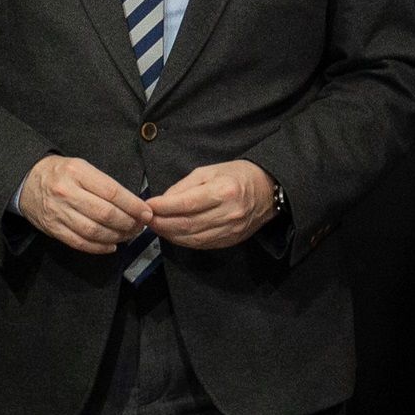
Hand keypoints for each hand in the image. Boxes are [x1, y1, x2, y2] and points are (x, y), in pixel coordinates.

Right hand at [15, 154, 148, 254]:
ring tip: (128, 235)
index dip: (133, 205)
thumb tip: (133, 204)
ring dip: (116, 237)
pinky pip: (79, 243)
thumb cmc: (61, 173)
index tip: (147, 213)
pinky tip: (112, 246)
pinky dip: (99, 247)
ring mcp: (59, 212)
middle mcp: (67, 193)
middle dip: (128, 223)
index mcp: (78, 173)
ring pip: (94, 231)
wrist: (26, 181)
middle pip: (105, 214)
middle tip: (139, 226)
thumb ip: (104, 184)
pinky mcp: (53, 229)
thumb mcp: (82, 167)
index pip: (112, 192)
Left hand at [145, 158, 275, 251]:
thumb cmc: (238, 175)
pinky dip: (183, 240)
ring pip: (192, 238)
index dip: (164, 207)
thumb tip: (163, 201)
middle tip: (146, 219)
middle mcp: (228, 213)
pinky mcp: (230, 240)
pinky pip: (201, 244)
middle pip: (187, 224)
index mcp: (224, 191)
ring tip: (156, 227)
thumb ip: (185, 186)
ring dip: (169, 234)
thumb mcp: (210, 170)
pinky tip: (173, 234)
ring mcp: (230, 230)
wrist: (269, 191)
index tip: (148, 205)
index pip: (187, 204)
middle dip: (162, 223)